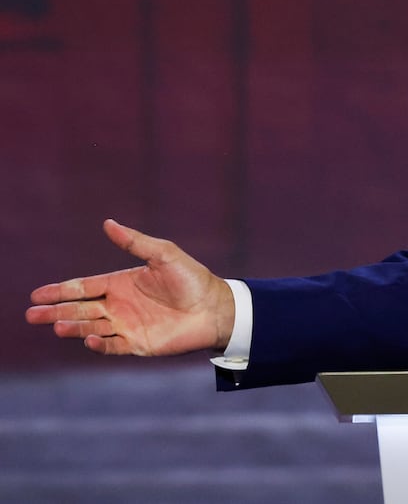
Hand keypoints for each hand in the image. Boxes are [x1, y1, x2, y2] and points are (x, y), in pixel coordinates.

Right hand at [24, 219, 234, 355]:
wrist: (215, 308)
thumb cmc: (192, 279)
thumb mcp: (164, 254)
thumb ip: (135, 241)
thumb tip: (108, 222)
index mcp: (121, 284)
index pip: (83, 287)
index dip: (60, 291)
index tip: (37, 294)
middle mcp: (119, 306)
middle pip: (79, 310)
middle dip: (55, 312)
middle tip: (32, 315)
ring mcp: (127, 326)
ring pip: (90, 328)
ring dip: (73, 328)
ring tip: (56, 326)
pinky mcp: (138, 344)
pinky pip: (112, 346)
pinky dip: (99, 344)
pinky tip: (90, 338)